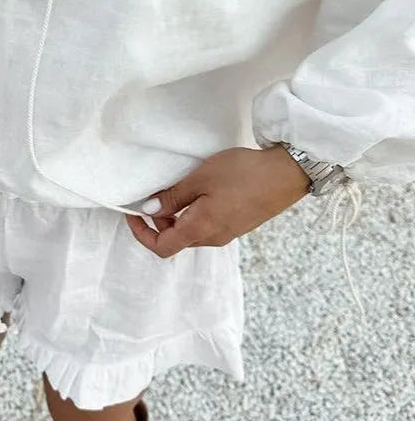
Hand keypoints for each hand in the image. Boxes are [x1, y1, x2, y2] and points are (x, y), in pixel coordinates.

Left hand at [124, 146, 310, 258]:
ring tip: (181, 188)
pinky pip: (208, 226)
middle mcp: (214, 238)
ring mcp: (228, 233)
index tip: (134, 213)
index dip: (142, 233)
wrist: (287, 173)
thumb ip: (173, 197)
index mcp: (200, 229)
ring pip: (192, 232)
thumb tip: (150, 210)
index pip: (162, 247)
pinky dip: (195, 214)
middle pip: (176, 240)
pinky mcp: (239, 225)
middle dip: (160, 221)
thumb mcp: (200, 178)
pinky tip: (201, 191)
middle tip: (160, 193)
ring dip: (178, 216)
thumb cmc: (243, 173)